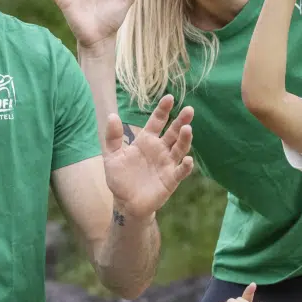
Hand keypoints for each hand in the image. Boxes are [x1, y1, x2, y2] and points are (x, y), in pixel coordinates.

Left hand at [100, 95, 194, 220]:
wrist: (125, 203)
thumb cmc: (120, 178)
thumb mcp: (112, 156)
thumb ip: (112, 138)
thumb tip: (112, 116)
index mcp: (146, 141)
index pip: (157, 121)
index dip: (163, 110)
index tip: (169, 98)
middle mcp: (160, 149)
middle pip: (173, 132)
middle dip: (181, 120)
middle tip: (189, 109)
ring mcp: (167, 164)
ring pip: (180, 148)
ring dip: (185, 139)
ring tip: (188, 128)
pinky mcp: (171, 179)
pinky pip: (180, 171)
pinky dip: (185, 166)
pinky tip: (188, 160)